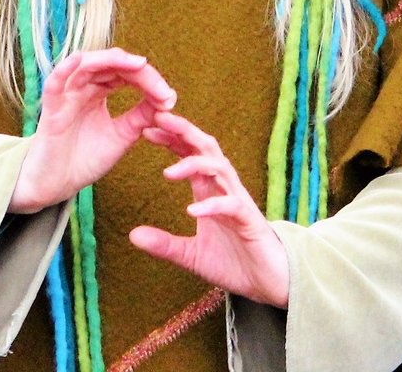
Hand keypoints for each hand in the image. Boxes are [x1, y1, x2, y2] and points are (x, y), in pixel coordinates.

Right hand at [8, 49, 175, 213]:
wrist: (58, 186)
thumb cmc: (85, 159)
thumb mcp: (123, 135)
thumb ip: (142, 116)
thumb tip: (167, 99)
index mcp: (98, 92)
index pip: (125, 74)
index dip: (148, 80)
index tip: (169, 98)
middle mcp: (82, 89)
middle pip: (110, 66)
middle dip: (137, 72)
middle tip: (160, 87)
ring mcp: (66, 97)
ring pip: (85, 66)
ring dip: (111, 62)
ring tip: (136, 64)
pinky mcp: (51, 111)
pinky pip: (53, 85)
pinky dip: (63, 69)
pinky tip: (78, 59)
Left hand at [130, 110, 289, 308]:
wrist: (268, 283)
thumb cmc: (234, 263)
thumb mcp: (191, 256)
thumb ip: (165, 244)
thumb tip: (133, 235)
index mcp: (209, 191)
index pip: (190, 154)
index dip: (171, 139)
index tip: (146, 130)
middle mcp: (224, 189)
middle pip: (206, 148)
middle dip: (183, 131)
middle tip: (158, 119)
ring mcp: (238, 203)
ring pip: (220, 168)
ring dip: (195, 165)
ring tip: (168, 172)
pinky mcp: (249, 221)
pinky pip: (232, 206)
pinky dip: (212, 205)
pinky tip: (192, 210)